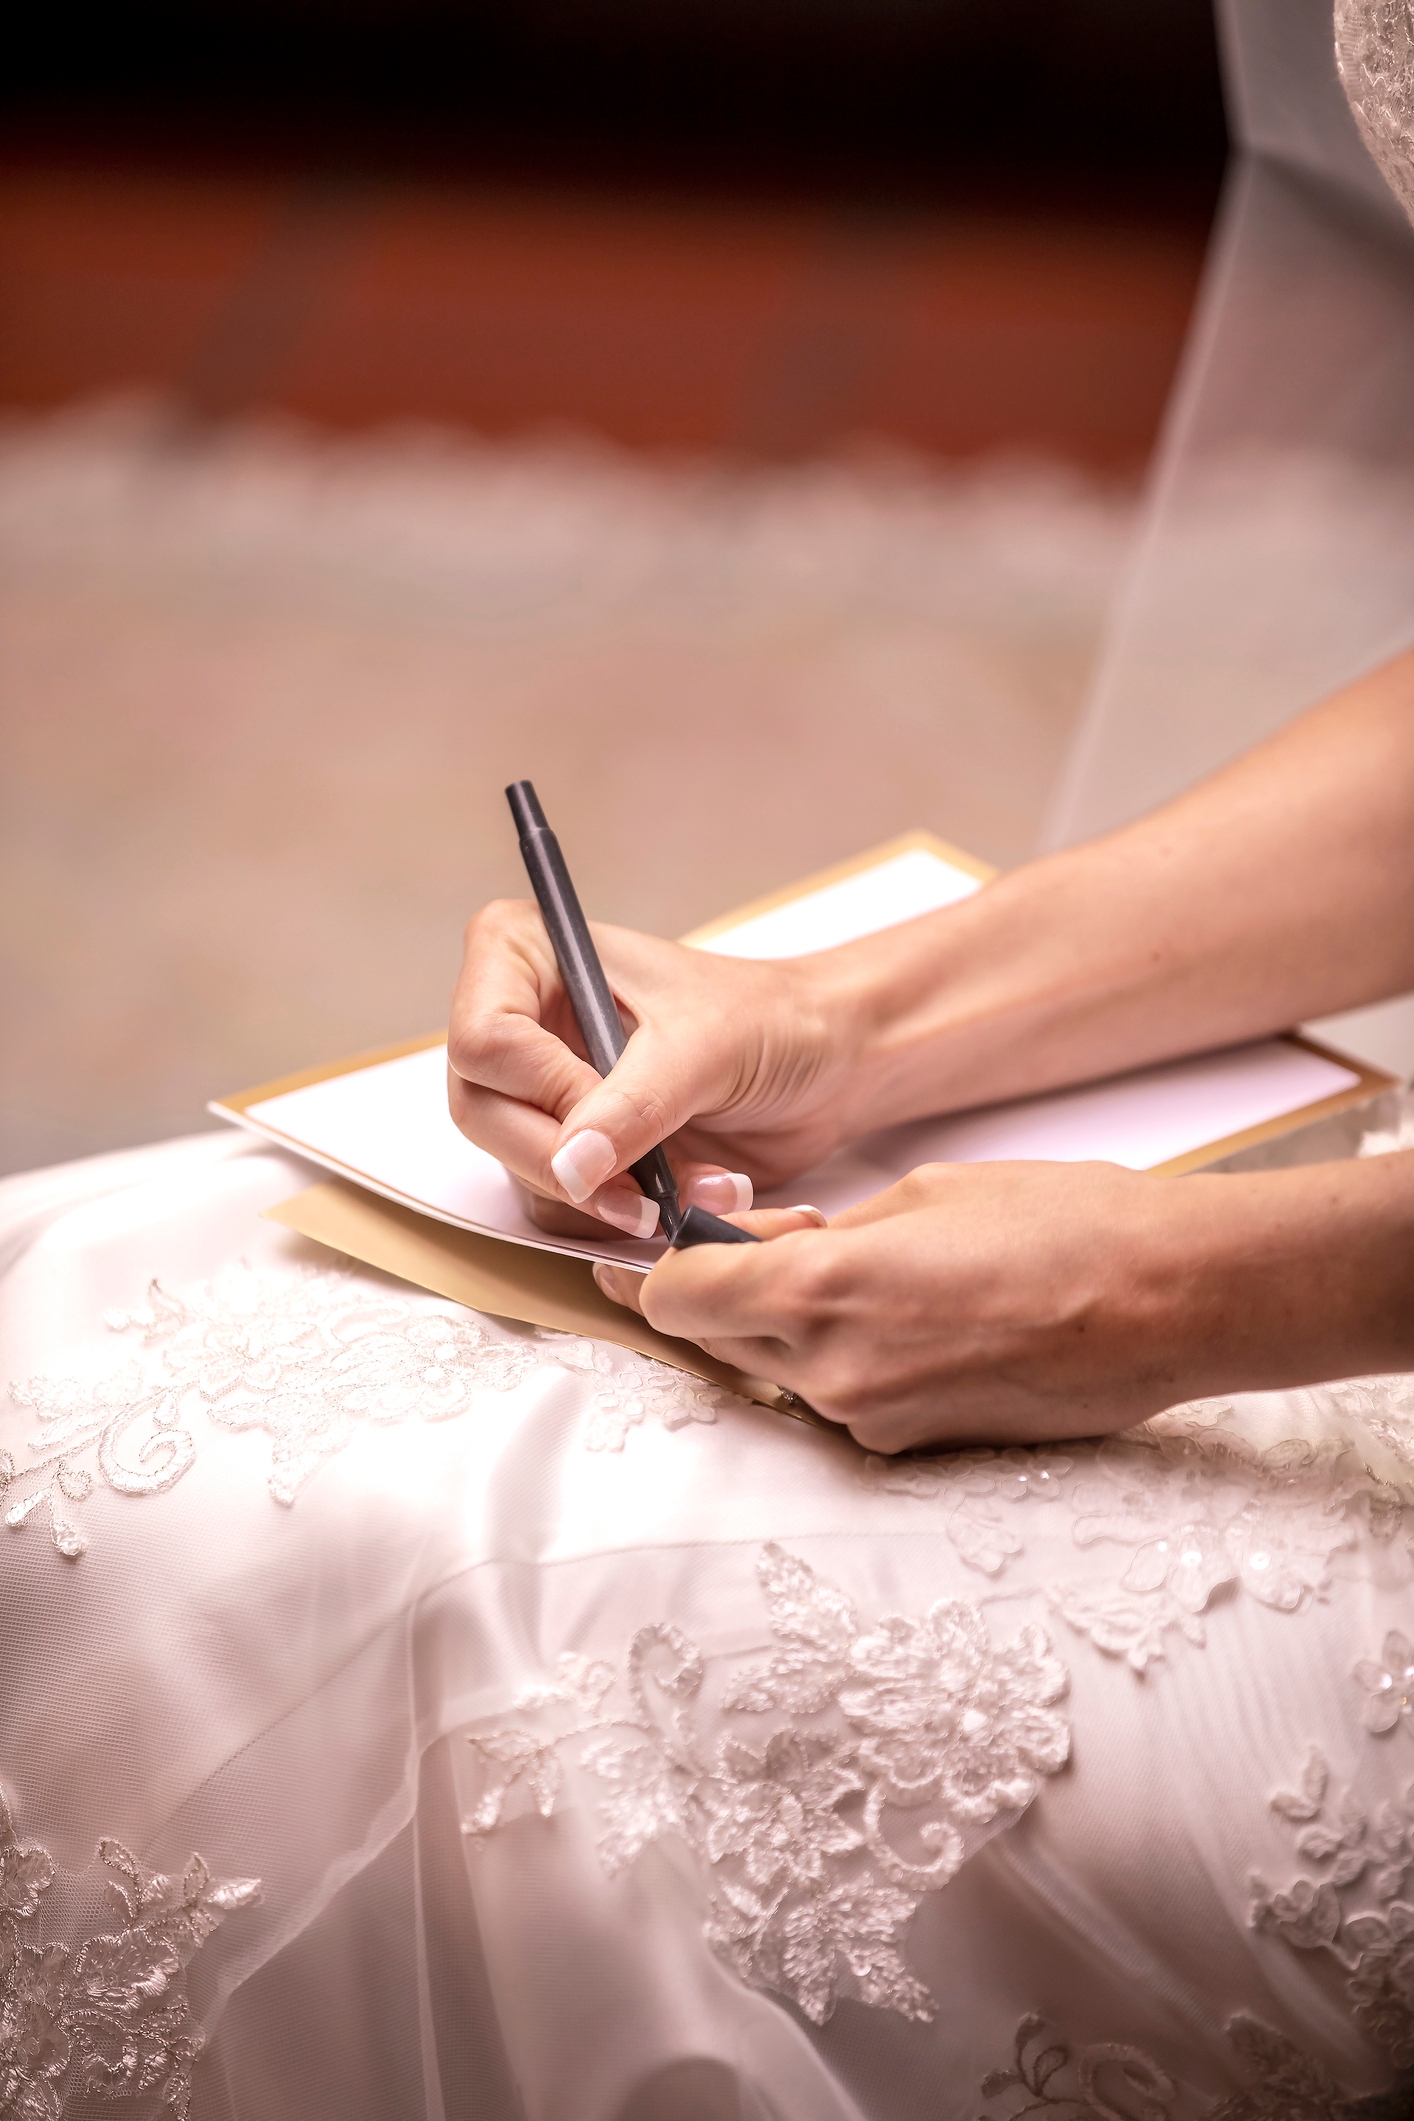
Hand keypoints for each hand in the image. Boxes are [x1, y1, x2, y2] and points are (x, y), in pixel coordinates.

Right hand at [447, 899, 863, 1236]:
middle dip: (566, 1160)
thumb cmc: (771, 1017)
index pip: (483, 1038)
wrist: (829, 1060)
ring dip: (610, 1194)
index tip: (607, 1112)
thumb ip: (635, 1102)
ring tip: (695, 1179)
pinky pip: (566, 1202)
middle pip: (483, 1112)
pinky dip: (628, 1211)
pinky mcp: (577, 1145)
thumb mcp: (705, 1047)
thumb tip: (573, 1165)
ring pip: (520, 1167)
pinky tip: (693, 1188)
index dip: (543, 1089)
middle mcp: (522, 1019)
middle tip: (640, 1184)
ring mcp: (544, 1086)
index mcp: (528, 954)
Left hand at [589, 1160, 1283, 1451]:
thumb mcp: (921, 1193)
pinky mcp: (917, 1451)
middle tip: (742, 1246)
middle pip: (712, 1345)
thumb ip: (822, 1232)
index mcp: (820, 1294)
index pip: (675, 1299)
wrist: (1173, 1303)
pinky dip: (840, 1362)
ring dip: (781, 1331)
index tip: (646, 1247)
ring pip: (777, 1376)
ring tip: (851, 1273)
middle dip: (712, 1297)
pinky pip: (840, 1403)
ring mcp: (874, 1424)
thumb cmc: (1062, 1223)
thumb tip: (762, 1243)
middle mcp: (832, 1375)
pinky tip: (901, 1319)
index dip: (651, 1269)